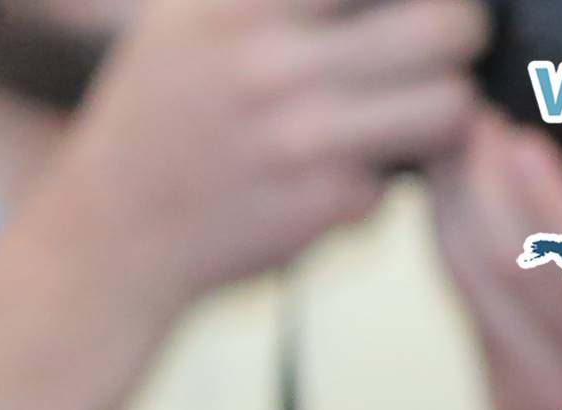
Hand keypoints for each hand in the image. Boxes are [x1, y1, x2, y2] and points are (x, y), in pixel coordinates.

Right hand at [21, 0, 488, 315]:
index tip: (402, 11)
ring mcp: (295, 141)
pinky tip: (333, 177)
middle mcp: (270, 64)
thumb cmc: (162, 111)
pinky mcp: (312, 209)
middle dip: (457, 39)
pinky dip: (375, 183)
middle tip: (434, 51)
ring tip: (407, 113)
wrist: (105, 236)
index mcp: (243, 3)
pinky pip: (398, 181)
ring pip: (447, 107)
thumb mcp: (191, 15)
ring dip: (439, 113)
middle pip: (447, 26)